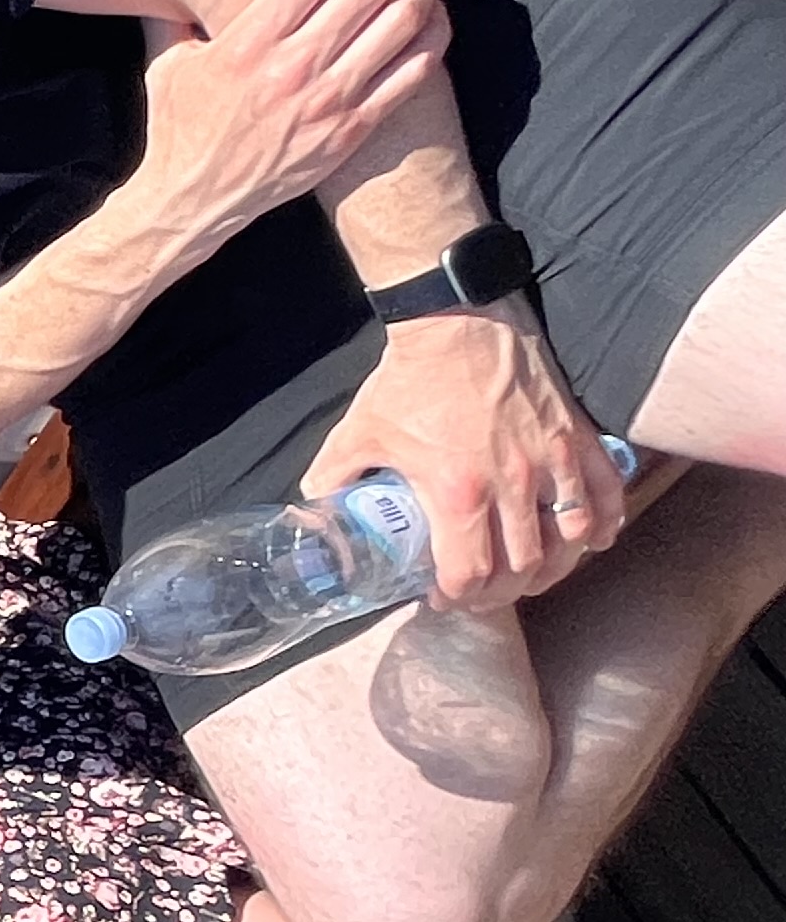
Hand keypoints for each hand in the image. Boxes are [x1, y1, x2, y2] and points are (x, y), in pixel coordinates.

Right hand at [127, 0, 446, 246]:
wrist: (191, 201)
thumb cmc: (179, 128)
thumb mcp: (168, 65)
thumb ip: (180, 16)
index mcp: (247, 43)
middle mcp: (292, 67)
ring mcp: (326, 101)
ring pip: (401, 23)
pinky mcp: (350, 131)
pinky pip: (413, 73)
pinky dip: (432, 38)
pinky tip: (429, 24)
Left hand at [309, 313, 617, 606]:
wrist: (456, 324)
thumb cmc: (408, 382)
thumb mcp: (357, 436)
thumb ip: (332, 482)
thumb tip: (315, 515)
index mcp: (457, 493)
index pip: (470, 574)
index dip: (457, 597)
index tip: (443, 597)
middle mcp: (513, 485)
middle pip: (524, 568)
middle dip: (500, 592)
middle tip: (482, 592)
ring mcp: (551, 461)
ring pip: (572, 539)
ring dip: (553, 568)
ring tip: (530, 574)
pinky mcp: (577, 437)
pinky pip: (607, 493)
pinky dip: (605, 524)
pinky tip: (593, 541)